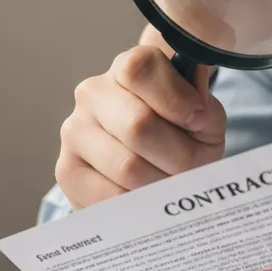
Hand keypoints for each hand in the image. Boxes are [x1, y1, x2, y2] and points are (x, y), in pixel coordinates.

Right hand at [55, 26, 226, 209]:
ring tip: (171, 183)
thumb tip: (195, 109)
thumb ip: (204, 107)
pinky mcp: (67, 170)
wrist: (154, 162)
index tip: (198, 119)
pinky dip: (138, 203)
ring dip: (160, 183)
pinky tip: (149, 196)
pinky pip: (109, 196)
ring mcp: (75, 131)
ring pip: (126, 166)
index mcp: (128, 67)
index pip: (141, 70)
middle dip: (177, 155)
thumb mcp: (203, 116)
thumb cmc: (181, 132)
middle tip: (191, 167)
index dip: (176, 99)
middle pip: (137, 126)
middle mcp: (94, 93)